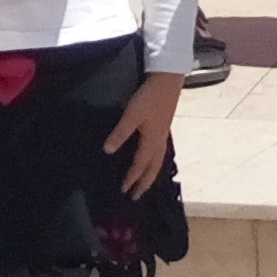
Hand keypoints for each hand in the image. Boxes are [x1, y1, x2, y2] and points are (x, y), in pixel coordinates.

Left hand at [108, 72, 184, 197]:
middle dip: (144, 183)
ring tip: (145, 183)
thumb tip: (108, 151)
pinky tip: (151, 158)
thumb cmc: (149, 97)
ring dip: (151, 174)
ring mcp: (163, 134)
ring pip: (158, 161)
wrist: (168, 80)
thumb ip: (120, 132)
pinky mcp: (164, 127)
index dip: (131, 178)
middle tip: (137, 196)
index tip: (124, 191)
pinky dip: (155, 162)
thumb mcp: (132, 114)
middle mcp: (159, 141)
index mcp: (151, 141)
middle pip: (153, 168)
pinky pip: (159, 152)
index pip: (139, 165)